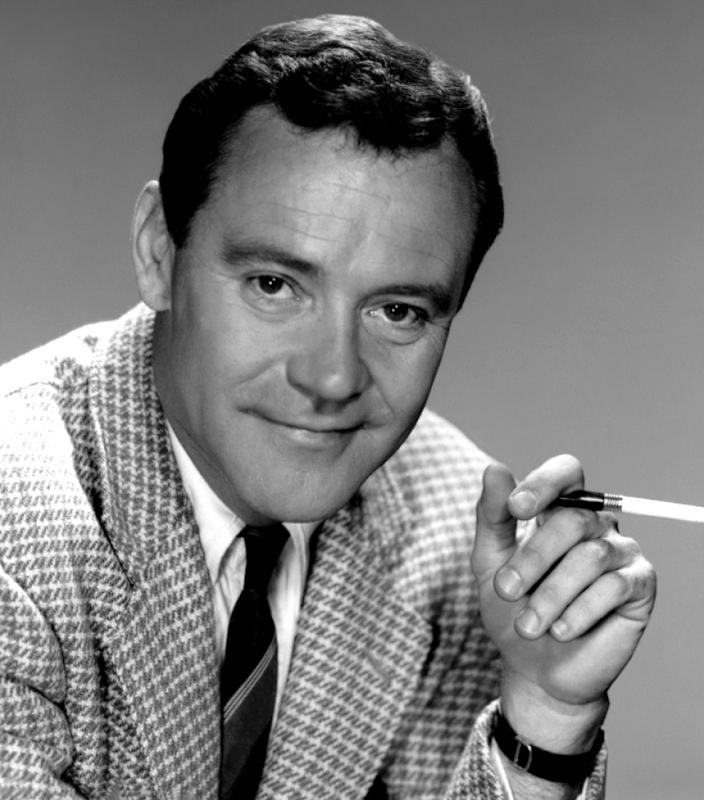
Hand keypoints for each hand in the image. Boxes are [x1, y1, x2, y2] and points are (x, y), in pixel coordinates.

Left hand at [471, 455, 655, 750]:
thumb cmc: (511, 610)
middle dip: (533, 557)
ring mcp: (620, 551)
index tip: (515, 509)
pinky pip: (614, 586)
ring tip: (529, 625)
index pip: (565, 472)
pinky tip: (561, 630)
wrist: (535, 669)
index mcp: (558, 510)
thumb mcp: (489, 562)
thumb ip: (492, 516)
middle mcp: (593, 524)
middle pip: (572, 519)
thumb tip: (495, 468)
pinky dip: (580, 611)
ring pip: (590, 555)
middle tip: (506, 590)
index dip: (543, 484)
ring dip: (551, 594)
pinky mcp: (640, 584)